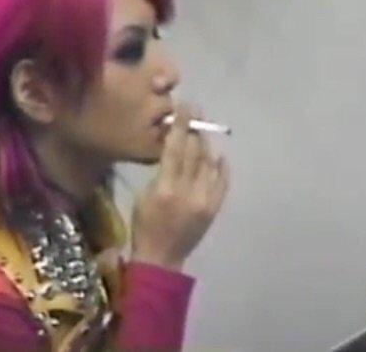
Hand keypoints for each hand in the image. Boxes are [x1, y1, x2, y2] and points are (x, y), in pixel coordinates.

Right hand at [130, 105, 229, 270]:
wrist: (162, 258)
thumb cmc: (144, 225)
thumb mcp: (143, 195)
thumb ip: (159, 171)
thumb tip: (172, 147)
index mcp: (166, 187)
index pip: (175, 148)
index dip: (181, 126)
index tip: (185, 108)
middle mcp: (188, 191)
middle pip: (194, 152)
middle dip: (194, 130)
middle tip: (195, 113)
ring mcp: (204, 200)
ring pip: (209, 163)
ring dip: (206, 145)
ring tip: (202, 132)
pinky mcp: (214, 209)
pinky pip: (222, 183)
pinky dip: (222, 168)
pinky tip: (220, 156)